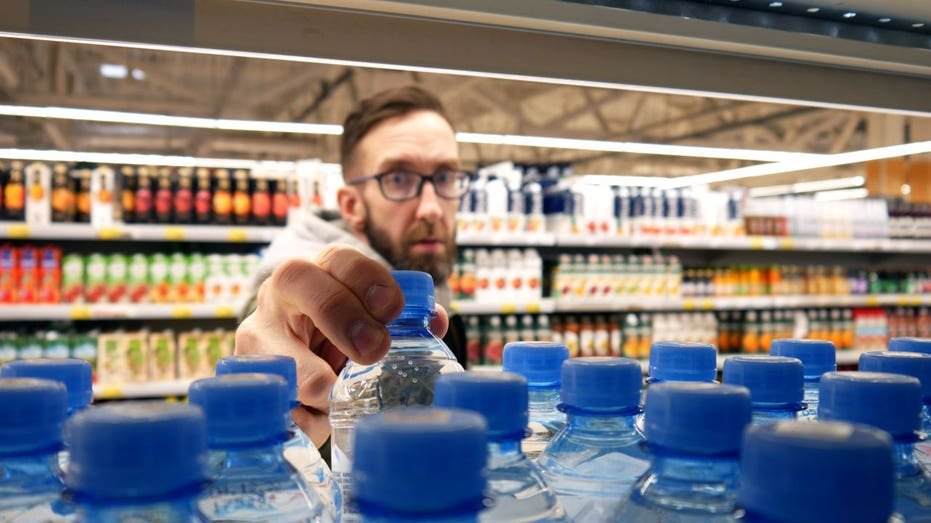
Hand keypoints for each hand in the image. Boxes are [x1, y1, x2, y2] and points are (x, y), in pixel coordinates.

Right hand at [235, 245, 447, 445]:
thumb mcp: (368, 321)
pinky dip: (298, 413)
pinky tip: (315, 419)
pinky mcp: (248, 376)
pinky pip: (270, 395)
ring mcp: (256, 332)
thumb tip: (435, 321)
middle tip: (375, 348)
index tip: (391, 309)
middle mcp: (280, 293)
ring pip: (272, 339)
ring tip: (336, 393)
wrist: (295, 362)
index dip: (367, 278)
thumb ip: (404, 319)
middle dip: (340, 314)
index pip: (339, 257)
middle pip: (298, 280)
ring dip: (312, 374)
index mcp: (319, 271)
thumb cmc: (341, 335)